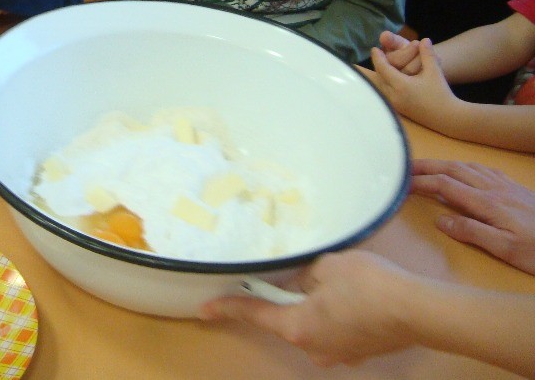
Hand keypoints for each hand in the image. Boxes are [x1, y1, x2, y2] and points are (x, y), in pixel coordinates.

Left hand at [199, 251, 413, 366]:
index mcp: (298, 327)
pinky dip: (332, 313)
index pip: (255, 314)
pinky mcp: (359, 352)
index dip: (227, 308)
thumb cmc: (368, 285)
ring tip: (331, 282)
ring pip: (312, 325)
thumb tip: (294, 282)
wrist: (418, 310)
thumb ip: (301, 275)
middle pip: (285, 320)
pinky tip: (348, 296)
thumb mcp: (326, 267)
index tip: (204, 309)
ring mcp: (338, 354)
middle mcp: (313, 348)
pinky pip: (333, 330)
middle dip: (285, 299)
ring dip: (312, 305)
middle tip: (287, 276)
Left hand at [370, 38, 459, 127]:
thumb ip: (428, 54)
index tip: (375, 49)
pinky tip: (388, 79)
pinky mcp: (398, 110)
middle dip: (378, 65)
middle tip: (378, 55)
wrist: (448, 118)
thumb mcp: (435, 72)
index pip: (383, 68)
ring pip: (381, 86)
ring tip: (382, 65)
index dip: (378, 57)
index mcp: (401, 85)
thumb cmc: (441, 94)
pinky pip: (385, 94)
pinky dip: (385, 84)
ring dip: (380, 75)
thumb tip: (425, 39)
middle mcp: (394, 96)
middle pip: (379, 77)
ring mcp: (395, 104)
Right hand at [412, 158, 534, 274]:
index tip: (400, 182)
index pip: (445, 185)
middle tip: (404, 166)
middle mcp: (495, 189)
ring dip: (445, 163)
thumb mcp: (506, 250)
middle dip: (427, 166)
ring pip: (469, 167)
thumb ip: (472, 232)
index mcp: (487, 203)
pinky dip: (467, 166)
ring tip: (428, 166)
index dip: (421, 181)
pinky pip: (485, 170)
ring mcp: (507, 186)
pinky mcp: (517, 189)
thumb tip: (440, 221)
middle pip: (454, 169)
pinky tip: (466, 171)